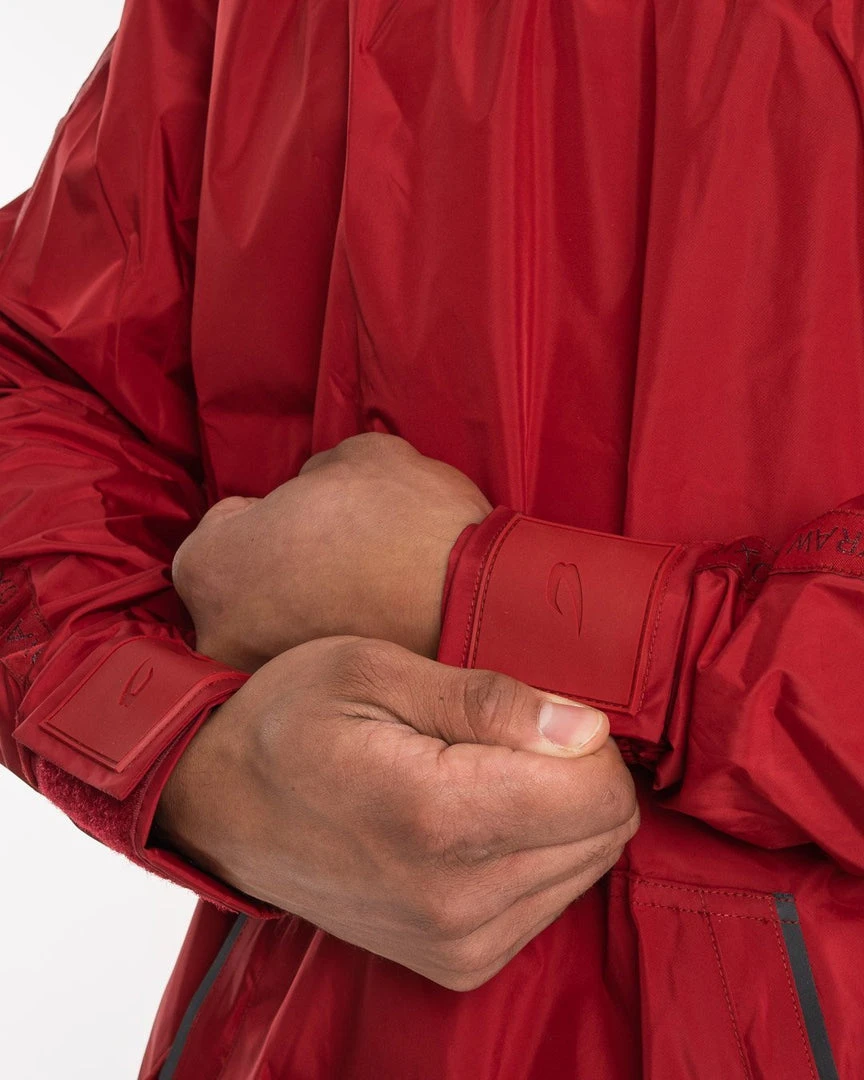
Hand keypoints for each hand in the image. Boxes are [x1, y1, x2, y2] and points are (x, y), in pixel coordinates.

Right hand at [155, 637, 638, 990]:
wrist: (218, 804)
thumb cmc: (289, 719)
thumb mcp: (373, 671)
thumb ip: (486, 700)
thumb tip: (587, 728)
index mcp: (435, 816)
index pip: (598, 790)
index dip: (585, 735)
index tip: (533, 712)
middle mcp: (455, 900)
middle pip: (604, 830)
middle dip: (575, 771)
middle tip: (500, 738)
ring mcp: (456, 943)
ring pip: (588, 865)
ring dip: (554, 812)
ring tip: (476, 775)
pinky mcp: (458, 963)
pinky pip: (551, 899)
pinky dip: (532, 851)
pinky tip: (472, 819)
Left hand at [171, 434, 491, 670]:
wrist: (475, 603)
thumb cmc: (405, 522)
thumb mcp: (356, 456)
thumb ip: (315, 473)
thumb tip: (314, 490)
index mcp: (210, 568)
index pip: (223, 529)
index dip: (272, 513)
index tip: (311, 517)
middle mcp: (218, 638)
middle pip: (244, 589)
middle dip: (280, 571)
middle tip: (336, 556)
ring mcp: (262, 683)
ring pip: (276, 633)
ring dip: (305, 614)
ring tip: (362, 594)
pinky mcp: (313, 708)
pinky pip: (311, 665)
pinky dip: (334, 647)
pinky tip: (376, 626)